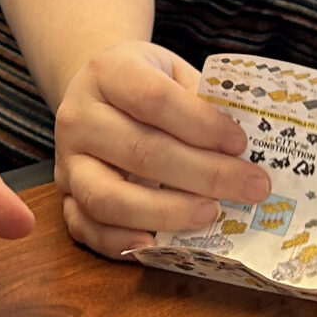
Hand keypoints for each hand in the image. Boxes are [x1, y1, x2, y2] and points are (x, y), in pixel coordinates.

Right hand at [52, 41, 269, 257]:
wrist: (96, 91)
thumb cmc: (147, 85)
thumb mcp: (172, 71)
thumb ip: (203, 101)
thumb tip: (251, 148)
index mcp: (108, 72)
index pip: (153, 99)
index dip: (201, 124)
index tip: (241, 143)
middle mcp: (78, 117)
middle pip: (140, 151)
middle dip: (205, 174)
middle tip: (252, 187)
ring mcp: (67, 162)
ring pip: (107, 197)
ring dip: (166, 212)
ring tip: (211, 214)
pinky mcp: (64, 198)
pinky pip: (85, 229)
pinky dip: (120, 243)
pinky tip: (158, 245)